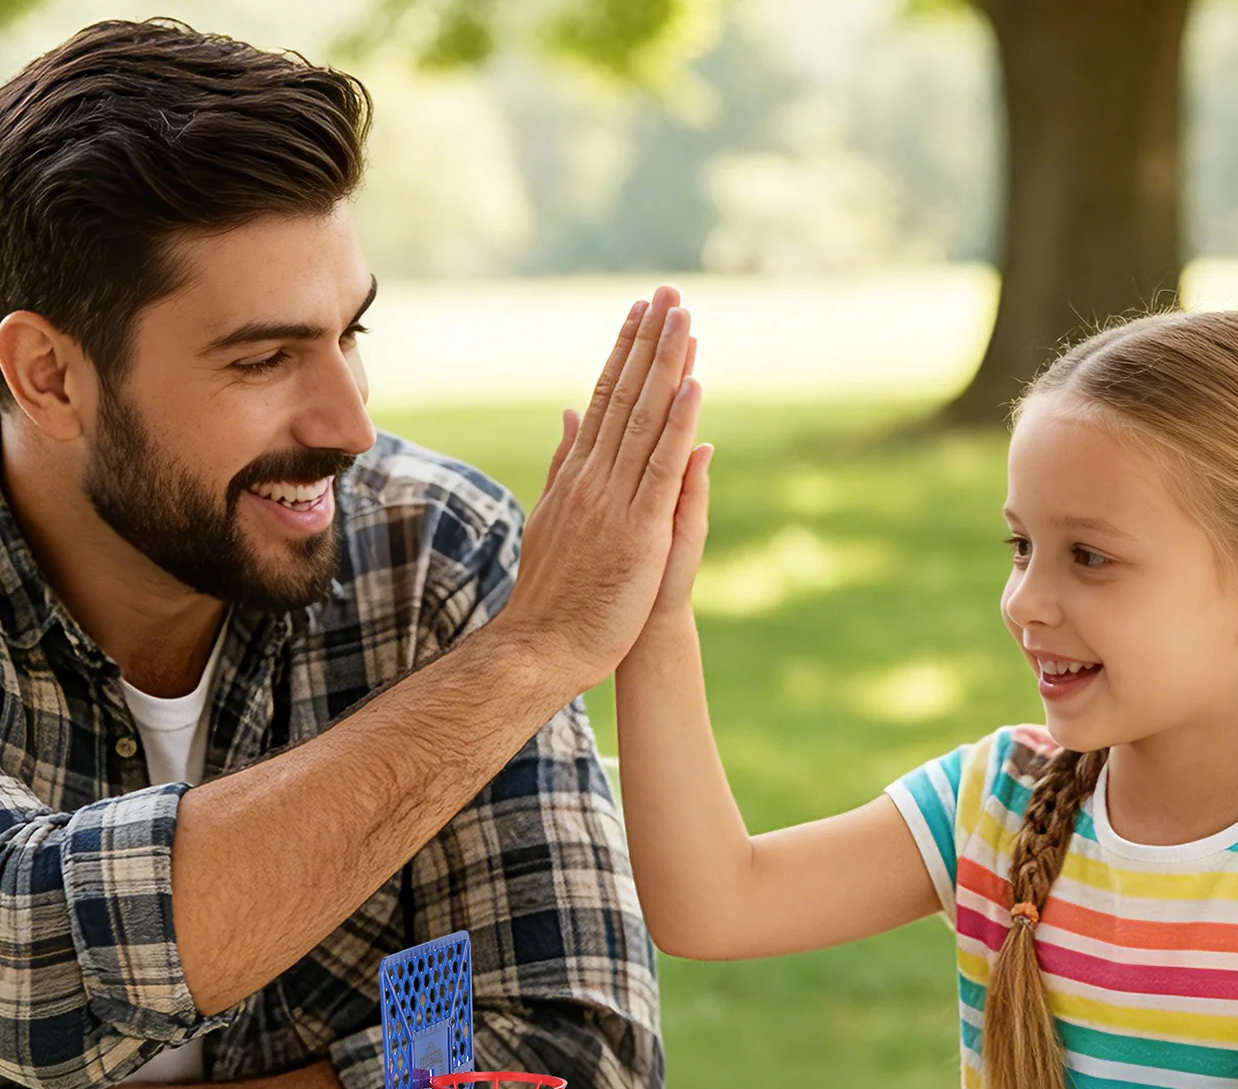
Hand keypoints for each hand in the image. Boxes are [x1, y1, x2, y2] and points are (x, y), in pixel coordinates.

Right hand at [502, 287, 704, 692]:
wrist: (544, 647)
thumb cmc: (554, 594)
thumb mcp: (552, 515)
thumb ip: (564, 461)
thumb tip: (570, 412)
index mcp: (577, 476)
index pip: (604, 401)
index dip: (625, 354)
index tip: (642, 312)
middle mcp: (593, 478)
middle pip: (625, 397)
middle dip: (648, 343)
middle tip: (668, 292)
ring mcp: (614, 501)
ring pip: (644, 421)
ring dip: (667, 367)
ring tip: (683, 318)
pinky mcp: (640, 530)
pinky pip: (661, 468)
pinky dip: (677, 426)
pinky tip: (693, 387)